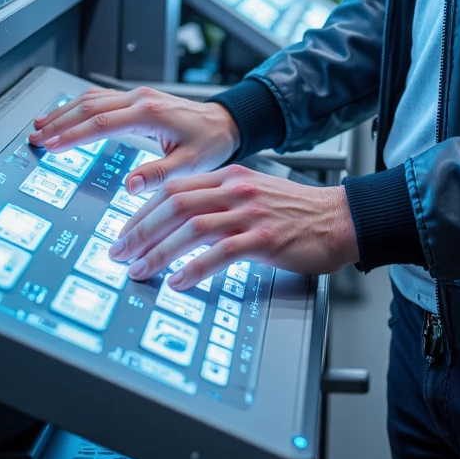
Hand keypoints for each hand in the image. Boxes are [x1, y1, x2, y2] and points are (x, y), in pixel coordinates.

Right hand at [29, 86, 238, 193]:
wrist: (223, 123)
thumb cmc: (209, 143)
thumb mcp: (190, 165)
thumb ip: (159, 174)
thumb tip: (129, 185)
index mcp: (149, 114)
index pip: (100, 122)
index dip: (71, 135)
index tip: (50, 146)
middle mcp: (140, 99)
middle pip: (88, 106)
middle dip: (59, 123)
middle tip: (35, 139)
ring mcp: (137, 96)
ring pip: (91, 98)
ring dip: (64, 112)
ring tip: (40, 127)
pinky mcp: (136, 99)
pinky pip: (100, 98)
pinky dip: (77, 107)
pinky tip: (64, 116)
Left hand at [107, 165, 359, 281]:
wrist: (340, 218)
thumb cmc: (298, 211)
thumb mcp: (254, 193)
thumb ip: (221, 200)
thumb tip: (182, 220)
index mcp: (231, 177)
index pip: (175, 188)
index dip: (143, 211)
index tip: (124, 231)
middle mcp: (236, 190)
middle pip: (175, 204)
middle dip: (141, 231)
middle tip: (119, 253)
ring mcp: (250, 214)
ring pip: (192, 227)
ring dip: (160, 251)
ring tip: (141, 270)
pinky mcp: (265, 239)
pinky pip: (221, 253)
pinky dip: (194, 268)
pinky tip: (179, 282)